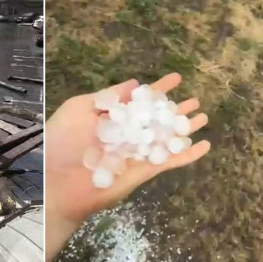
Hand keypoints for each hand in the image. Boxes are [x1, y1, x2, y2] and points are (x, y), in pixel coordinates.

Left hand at [43, 73, 210, 224]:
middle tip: (196, 100)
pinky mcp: (143, 171)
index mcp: (110, 119)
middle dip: (176, 109)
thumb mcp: (79, 110)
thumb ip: (107, 97)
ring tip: (203, 117)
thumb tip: (134, 83)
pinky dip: (188, 155)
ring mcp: (136, 153)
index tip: (176, 78)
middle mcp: (125, 135)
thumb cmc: (61, 143)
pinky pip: (169, 161)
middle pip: (156, 119)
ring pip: (167, 138)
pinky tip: (206, 145)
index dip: (157, 90)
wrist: (56, 183)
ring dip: (185, 128)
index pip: (138, 101)